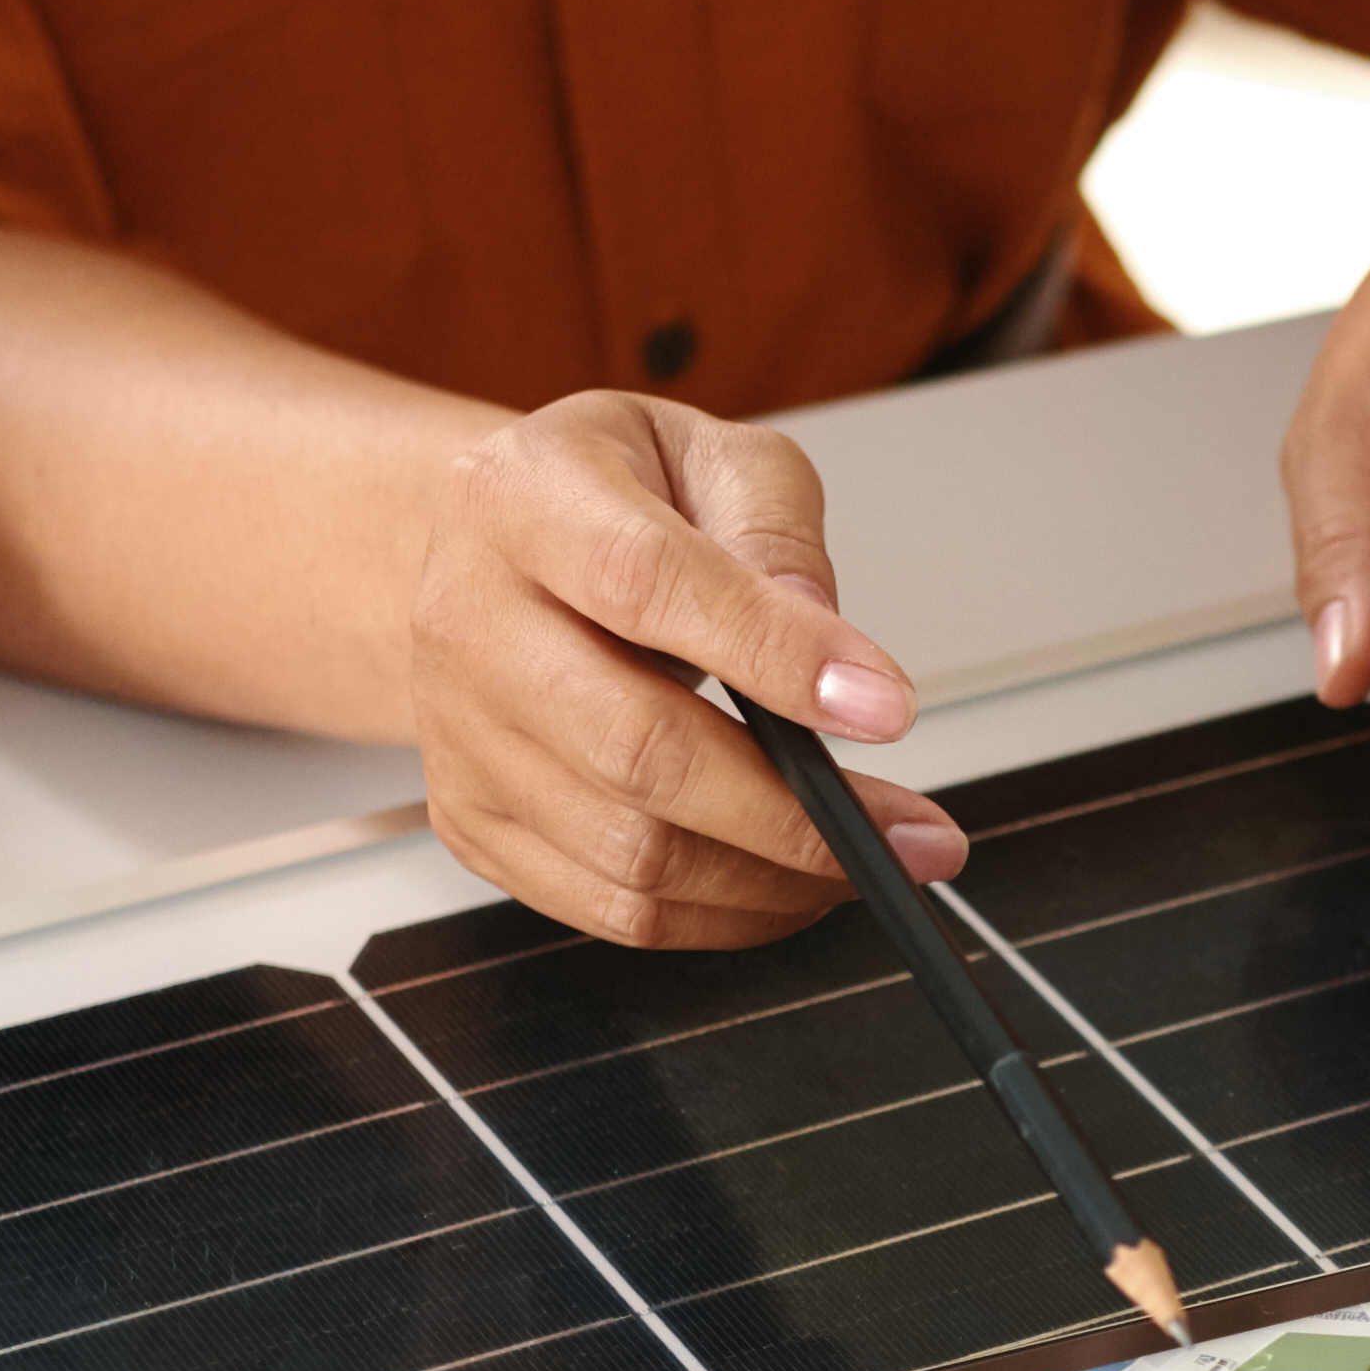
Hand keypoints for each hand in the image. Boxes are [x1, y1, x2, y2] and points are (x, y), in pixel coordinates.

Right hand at [406, 390, 944, 947]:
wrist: (478, 545)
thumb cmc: (603, 494)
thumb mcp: (705, 453)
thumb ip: (774, 529)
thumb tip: (830, 654)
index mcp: (520, 500)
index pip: (649, 585)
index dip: (775, 655)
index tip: (886, 709)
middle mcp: (466, 621)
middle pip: (635, 749)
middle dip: (796, 813)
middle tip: (910, 831)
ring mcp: (459, 736)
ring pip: (629, 854)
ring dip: (774, 881)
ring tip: (868, 859)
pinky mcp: (471, 819)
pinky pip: (609, 909)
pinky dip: (721, 918)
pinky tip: (787, 884)